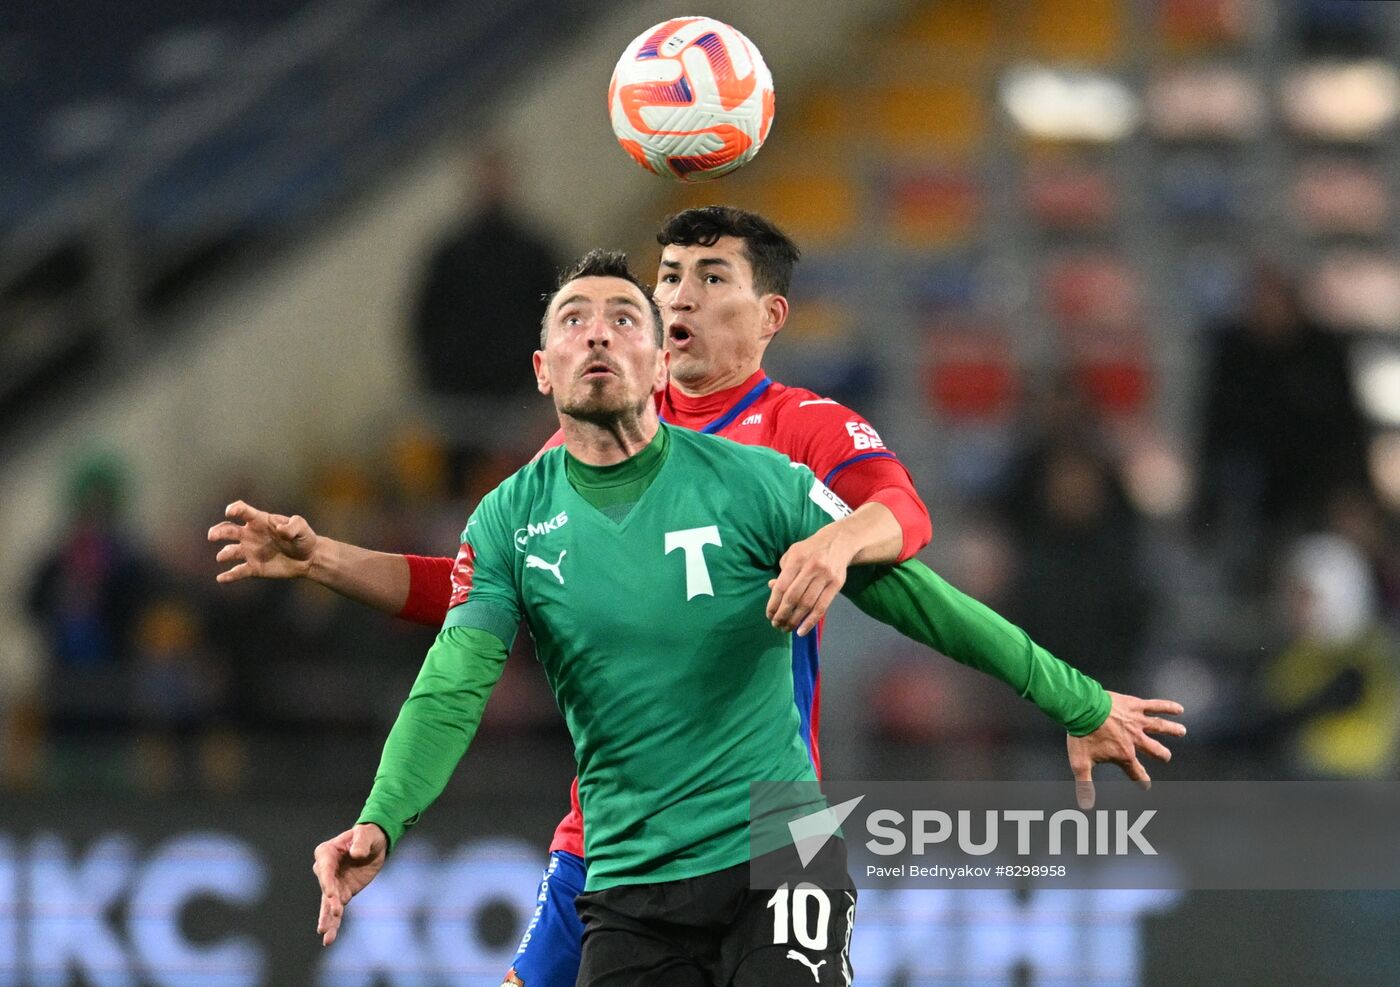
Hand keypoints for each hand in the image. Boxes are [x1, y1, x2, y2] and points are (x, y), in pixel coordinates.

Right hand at [207, 500, 318, 582]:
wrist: (308, 559)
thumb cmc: (304, 538)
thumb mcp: (302, 528)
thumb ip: (293, 526)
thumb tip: (281, 529)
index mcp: (260, 521)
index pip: (243, 511)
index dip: (235, 509)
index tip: (230, 512)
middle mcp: (250, 535)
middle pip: (228, 530)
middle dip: (218, 531)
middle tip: (212, 535)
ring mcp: (250, 551)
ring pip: (230, 551)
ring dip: (224, 554)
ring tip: (222, 557)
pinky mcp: (253, 567)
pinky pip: (238, 571)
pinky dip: (228, 576)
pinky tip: (221, 578)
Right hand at [313, 823, 386, 945]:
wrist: (375, 843)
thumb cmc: (368, 834)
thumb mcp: (366, 834)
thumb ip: (361, 842)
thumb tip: (356, 854)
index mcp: (326, 853)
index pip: (325, 869)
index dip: (328, 882)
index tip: (332, 894)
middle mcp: (325, 870)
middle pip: (325, 888)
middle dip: (329, 902)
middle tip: (333, 914)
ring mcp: (333, 884)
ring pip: (328, 904)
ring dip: (327, 919)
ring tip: (325, 934)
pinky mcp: (342, 894)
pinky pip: (337, 910)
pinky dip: (334, 923)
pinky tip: (329, 938)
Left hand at [766, 525, 854, 636]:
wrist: (839, 541)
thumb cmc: (810, 549)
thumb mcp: (793, 553)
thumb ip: (783, 571)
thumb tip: (771, 588)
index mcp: (797, 558)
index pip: (782, 586)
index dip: (774, 604)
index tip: (769, 615)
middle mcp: (811, 567)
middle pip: (793, 597)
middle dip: (783, 614)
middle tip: (776, 624)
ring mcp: (825, 576)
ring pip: (807, 604)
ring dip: (795, 620)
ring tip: (787, 628)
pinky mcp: (837, 584)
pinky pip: (822, 607)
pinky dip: (811, 621)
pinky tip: (802, 631)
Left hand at [1066, 692, 1185, 808]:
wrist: (1081, 709)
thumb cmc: (1082, 734)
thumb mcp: (1081, 763)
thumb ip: (1085, 785)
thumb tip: (1086, 806)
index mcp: (1124, 754)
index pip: (1136, 772)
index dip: (1141, 780)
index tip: (1146, 786)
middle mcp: (1135, 740)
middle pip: (1154, 749)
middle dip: (1161, 754)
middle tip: (1166, 756)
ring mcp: (1137, 722)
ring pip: (1160, 727)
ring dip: (1172, 730)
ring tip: (1182, 731)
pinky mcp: (1135, 705)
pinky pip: (1155, 705)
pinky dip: (1168, 707)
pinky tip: (1178, 709)